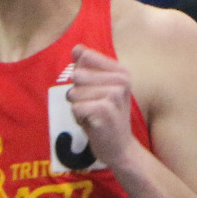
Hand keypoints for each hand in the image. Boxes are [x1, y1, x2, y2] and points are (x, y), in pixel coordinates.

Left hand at [67, 44, 140, 168]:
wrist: (120, 148)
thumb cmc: (106, 117)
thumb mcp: (98, 88)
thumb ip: (87, 67)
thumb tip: (76, 48)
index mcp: (121, 71)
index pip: (85, 56)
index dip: (80, 75)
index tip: (94, 90)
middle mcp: (122, 80)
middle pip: (77, 75)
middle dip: (78, 94)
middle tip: (93, 107)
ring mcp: (115, 95)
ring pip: (74, 92)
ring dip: (78, 107)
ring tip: (93, 115)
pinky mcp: (105, 110)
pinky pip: (75, 108)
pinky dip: (78, 118)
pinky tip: (92, 124)